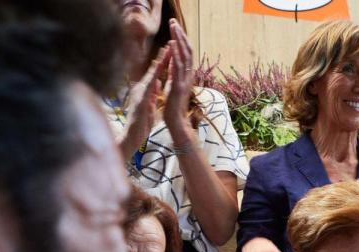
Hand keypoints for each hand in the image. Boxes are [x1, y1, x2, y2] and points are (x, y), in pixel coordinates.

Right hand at [118, 47, 166, 159]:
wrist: (132, 137)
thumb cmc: (141, 123)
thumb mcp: (149, 104)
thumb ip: (151, 93)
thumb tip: (155, 83)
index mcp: (145, 90)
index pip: (156, 73)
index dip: (164, 61)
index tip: (171, 49)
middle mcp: (141, 90)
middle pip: (152, 71)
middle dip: (162, 58)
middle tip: (170, 43)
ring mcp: (139, 96)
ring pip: (149, 77)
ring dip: (157, 65)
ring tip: (164, 54)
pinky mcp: (139, 103)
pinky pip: (146, 91)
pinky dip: (151, 82)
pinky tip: (156, 76)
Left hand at [161, 19, 196, 142]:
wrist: (176, 123)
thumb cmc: (173, 107)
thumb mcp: (172, 87)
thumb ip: (173, 74)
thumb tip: (171, 63)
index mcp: (185, 75)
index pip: (185, 53)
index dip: (181, 40)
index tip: (175, 28)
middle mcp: (187, 75)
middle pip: (186, 50)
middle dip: (180, 34)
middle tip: (174, 21)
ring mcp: (184, 80)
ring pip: (184, 55)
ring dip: (179, 39)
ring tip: (173, 26)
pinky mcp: (179, 85)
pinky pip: (178, 66)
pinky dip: (176, 53)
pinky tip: (172, 43)